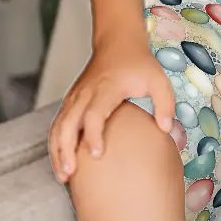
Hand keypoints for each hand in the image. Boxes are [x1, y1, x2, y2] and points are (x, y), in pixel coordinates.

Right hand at [48, 39, 176, 183]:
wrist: (118, 43)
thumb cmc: (139, 64)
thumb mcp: (159, 80)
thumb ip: (165, 104)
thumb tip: (165, 129)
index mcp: (106, 87)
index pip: (94, 113)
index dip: (93, 134)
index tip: (96, 154)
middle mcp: (86, 93)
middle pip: (68, 123)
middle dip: (66, 150)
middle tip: (70, 174)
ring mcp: (75, 97)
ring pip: (58, 126)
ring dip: (57, 151)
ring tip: (63, 177)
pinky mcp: (70, 101)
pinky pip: (57, 124)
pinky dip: (55, 144)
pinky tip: (63, 163)